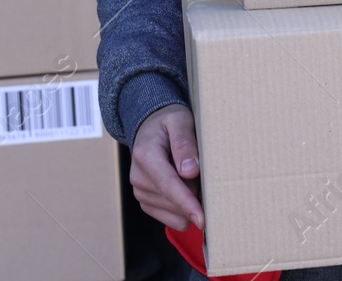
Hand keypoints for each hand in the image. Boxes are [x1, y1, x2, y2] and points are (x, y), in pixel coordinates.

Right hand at [131, 103, 204, 230]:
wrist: (151, 128)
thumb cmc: (169, 122)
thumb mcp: (180, 121)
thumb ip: (184, 143)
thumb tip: (190, 172)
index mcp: (145, 156)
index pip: (168, 185)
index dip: (186, 203)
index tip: (202, 219)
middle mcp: (138, 178)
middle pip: (176, 202)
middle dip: (195, 193)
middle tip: (201, 171)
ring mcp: (140, 193)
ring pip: (177, 215)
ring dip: (190, 201)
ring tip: (190, 176)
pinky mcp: (147, 203)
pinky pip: (173, 220)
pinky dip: (184, 209)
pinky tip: (186, 189)